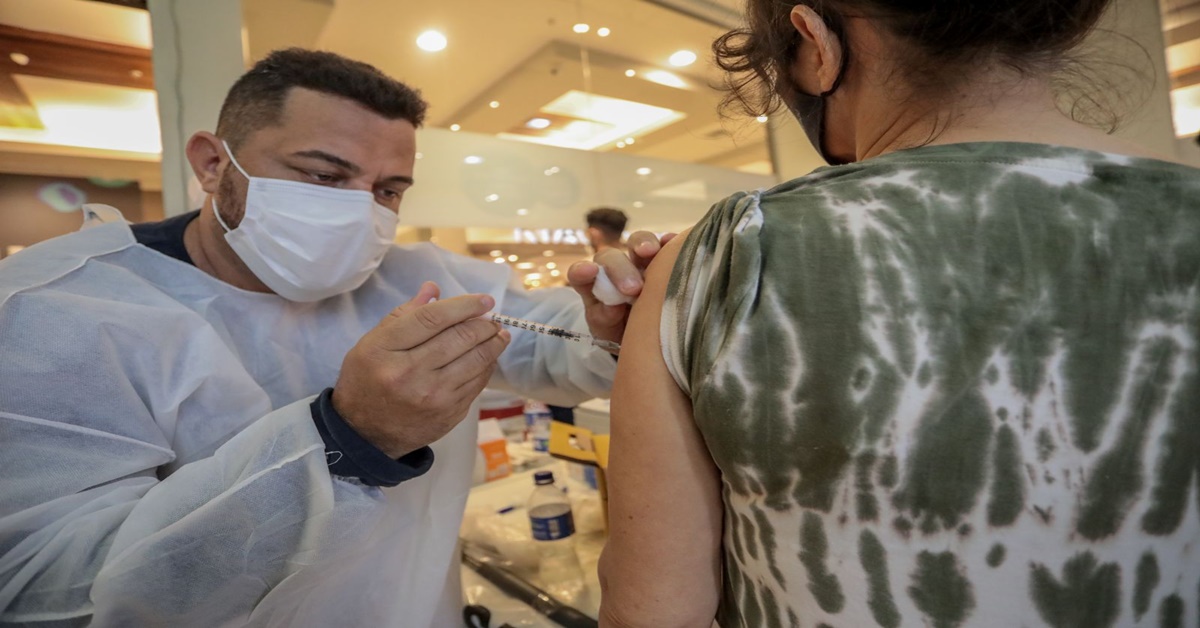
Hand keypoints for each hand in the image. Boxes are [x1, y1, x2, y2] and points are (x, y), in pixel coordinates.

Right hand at [332, 282, 510, 457]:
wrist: (365, 434)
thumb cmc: (367, 380)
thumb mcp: (372, 343)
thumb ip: (404, 314)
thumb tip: (434, 289)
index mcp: (386, 350)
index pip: (432, 318)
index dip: (463, 305)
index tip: (484, 300)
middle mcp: (410, 373)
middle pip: (459, 338)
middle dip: (484, 323)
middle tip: (492, 317)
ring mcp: (433, 396)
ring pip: (476, 360)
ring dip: (494, 343)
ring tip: (499, 333)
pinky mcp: (449, 413)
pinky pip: (478, 383)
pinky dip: (487, 366)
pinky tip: (489, 356)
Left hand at [566, 231, 677, 343]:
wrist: (646, 336)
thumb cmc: (621, 332)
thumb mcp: (608, 330)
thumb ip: (604, 318)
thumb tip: (612, 308)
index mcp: (594, 286)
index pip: (580, 274)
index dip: (582, 271)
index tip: (588, 272)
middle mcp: (616, 269)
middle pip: (612, 257)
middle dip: (620, 269)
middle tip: (633, 289)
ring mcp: (641, 262)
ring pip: (637, 243)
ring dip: (643, 243)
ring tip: (651, 251)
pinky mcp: (664, 261)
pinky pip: (666, 246)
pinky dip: (669, 242)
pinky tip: (673, 241)